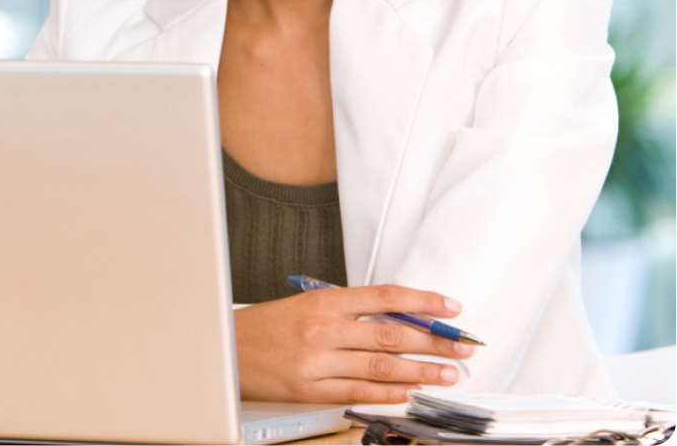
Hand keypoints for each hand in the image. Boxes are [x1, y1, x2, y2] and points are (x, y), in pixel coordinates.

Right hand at [234, 283, 474, 403]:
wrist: (226, 349)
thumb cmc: (267, 327)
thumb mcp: (306, 305)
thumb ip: (347, 311)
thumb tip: (395, 317)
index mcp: (324, 301)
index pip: (385, 296)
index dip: (422, 300)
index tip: (450, 307)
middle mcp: (324, 328)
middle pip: (390, 331)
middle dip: (433, 339)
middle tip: (462, 344)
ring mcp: (317, 360)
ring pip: (380, 363)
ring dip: (420, 369)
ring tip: (447, 373)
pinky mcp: (310, 389)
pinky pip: (357, 391)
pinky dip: (387, 391)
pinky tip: (409, 392)